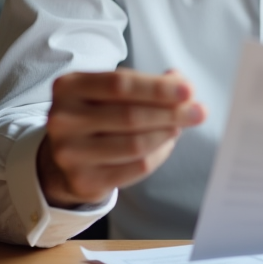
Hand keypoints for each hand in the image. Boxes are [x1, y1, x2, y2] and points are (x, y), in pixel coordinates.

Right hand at [37, 68, 205, 207]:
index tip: (189, 91)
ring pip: (134, 144)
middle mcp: (63, 119)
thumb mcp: (111, 91)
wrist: (64, 156)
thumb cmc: (96, 114)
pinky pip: (135, 167)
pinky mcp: (83, 180)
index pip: (120, 84)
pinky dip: (158, 154)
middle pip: (130, 116)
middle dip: (171, 113)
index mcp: (69, 87)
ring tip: (181, 126)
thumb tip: (181, 83)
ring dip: (167, 134)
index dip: (157, 88)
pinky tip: (166, 144)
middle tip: (199, 112)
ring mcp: (69, 153)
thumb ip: (146, 84)